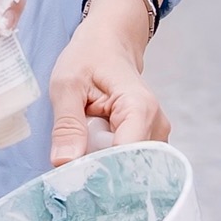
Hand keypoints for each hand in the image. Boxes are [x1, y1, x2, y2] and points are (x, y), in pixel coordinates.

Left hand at [47, 0, 170, 165]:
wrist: (109, 42)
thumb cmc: (89, 56)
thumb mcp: (67, 84)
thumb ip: (67, 124)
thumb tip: (64, 162)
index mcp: (140, 109)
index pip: (127, 158)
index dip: (100, 171)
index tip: (72, 178)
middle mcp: (156, 126)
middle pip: (130, 168)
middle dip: (99, 173)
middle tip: (70, 168)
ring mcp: (155, 136)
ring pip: (129, 169)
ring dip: (102, 168)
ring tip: (80, 154)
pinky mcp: (148, 142)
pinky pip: (128, 164)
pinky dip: (108, 164)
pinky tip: (92, 152)